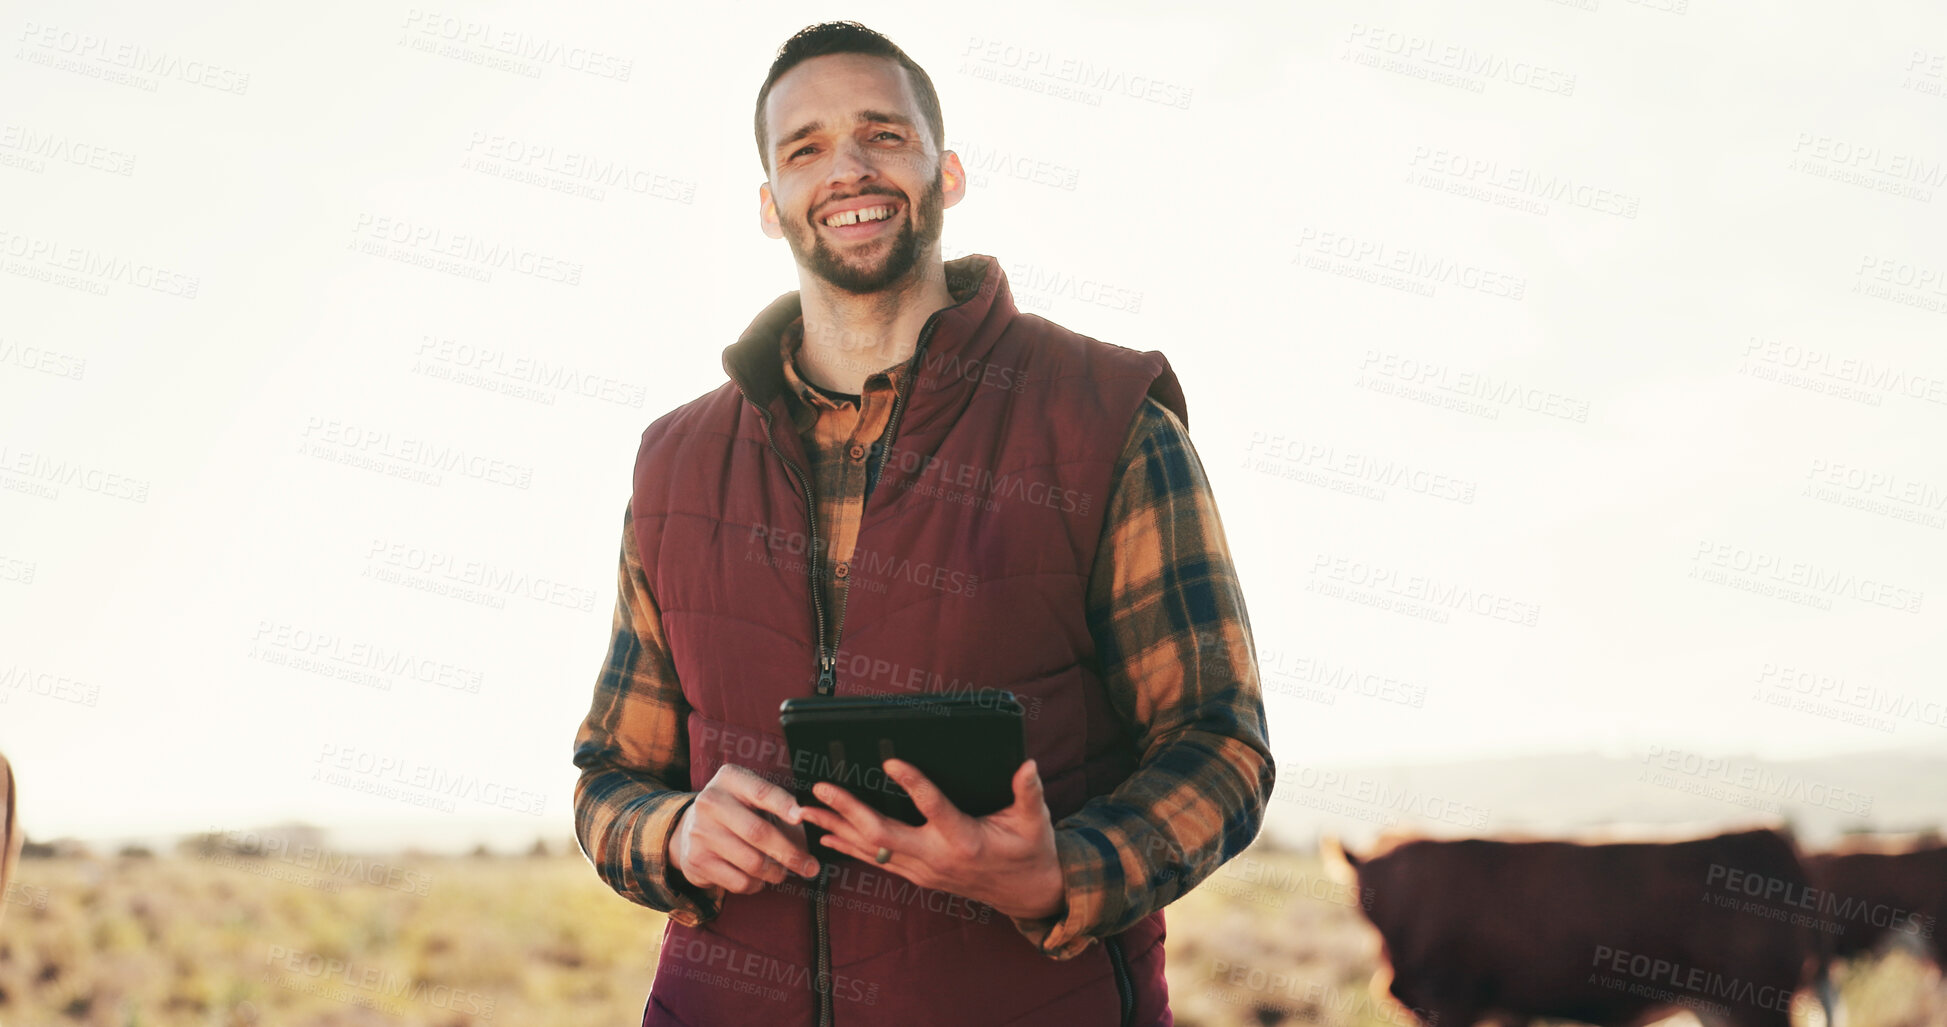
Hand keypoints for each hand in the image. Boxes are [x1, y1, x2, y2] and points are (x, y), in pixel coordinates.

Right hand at [669, 764, 819, 895]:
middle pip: (758, 832)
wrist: (692, 828)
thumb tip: (815, 822)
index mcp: (730, 779)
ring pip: (751, 862)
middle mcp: (711, 802)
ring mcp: (701, 832)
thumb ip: (779, 804)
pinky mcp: (697, 860)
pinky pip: (739, 881)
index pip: (761, 792)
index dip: (783, 805)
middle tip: (810, 866)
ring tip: (783, 872)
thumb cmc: (738, 811)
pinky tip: (759, 878)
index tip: (801, 817)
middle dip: (790, 853)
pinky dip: (757, 884)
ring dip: (775, 872)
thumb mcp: (752, 796)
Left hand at [799, 758, 1063, 920]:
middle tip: (820, 788)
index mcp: (965, 840)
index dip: (913, 784)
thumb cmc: (1031, 850)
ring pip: (872, 850)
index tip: (890, 762)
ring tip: (806, 810)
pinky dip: (849, 847)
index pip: (934, 808)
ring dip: (836, 829)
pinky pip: (877, 861)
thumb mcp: (1035, 821)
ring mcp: (924, 871)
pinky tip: (827, 834)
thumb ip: (1029, 793)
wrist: (1027, 894)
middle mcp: (937, 858)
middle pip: (883, 835)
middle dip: (847, 810)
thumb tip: (1028, 765)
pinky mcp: (918, 875)